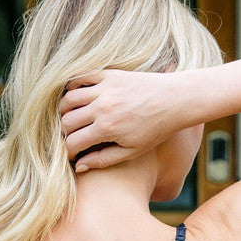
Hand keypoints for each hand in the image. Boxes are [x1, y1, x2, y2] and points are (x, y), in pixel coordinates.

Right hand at [59, 69, 182, 171]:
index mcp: (107, 129)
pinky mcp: (109, 74)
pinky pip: (81, 78)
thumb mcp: (132, 152)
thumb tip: (79, 166)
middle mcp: (102, 107)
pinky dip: (73, 88)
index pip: (73, 142)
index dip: (68, 152)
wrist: (175, 100)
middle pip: (67, 121)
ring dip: (65, 111)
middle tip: (72, 137)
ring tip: (71, 119)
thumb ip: (103, 159)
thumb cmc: (156, 130)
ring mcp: (105, 88)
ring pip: (69, 99)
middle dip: (65, 133)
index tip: (72, 155)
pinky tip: (76, 97)